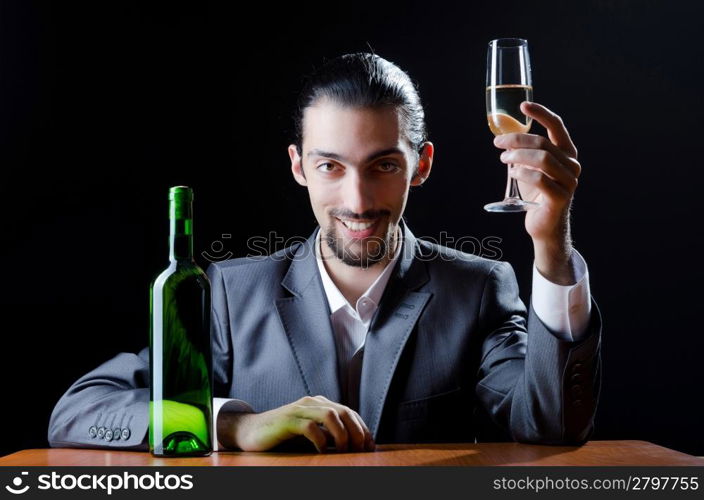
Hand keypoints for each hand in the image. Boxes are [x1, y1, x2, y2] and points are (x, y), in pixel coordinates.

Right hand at [218, 395, 374, 452]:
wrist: (249, 432)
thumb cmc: (281, 436)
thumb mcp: (309, 434)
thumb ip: (327, 434)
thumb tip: (352, 446)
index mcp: (319, 404)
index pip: (349, 412)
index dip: (363, 429)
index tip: (370, 447)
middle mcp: (311, 403)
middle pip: (344, 411)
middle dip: (357, 431)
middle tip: (360, 451)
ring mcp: (299, 410)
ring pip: (330, 415)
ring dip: (342, 434)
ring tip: (343, 450)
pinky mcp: (287, 420)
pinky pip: (310, 427)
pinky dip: (320, 440)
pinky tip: (322, 451)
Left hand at [494, 101, 580, 283]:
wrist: (544, 225)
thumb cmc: (537, 195)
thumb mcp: (529, 168)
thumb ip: (522, 152)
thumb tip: (503, 134)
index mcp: (567, 153)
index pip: (557, 126)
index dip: (541, 113)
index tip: (523, 105)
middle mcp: (572, 165)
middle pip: (542, 142)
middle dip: (516, 139)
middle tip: (498, 143)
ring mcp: (569, 181)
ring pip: (542, 158)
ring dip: (517, 156)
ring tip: (503, 159)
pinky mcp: (560, 197)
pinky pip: (539, 179)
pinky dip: (521, 173)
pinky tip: (512, 173)